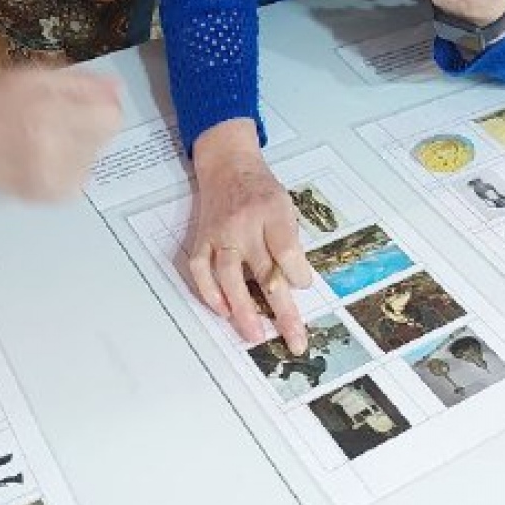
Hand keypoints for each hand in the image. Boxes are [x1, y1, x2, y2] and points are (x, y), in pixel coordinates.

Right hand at [0, 67, 121, 201]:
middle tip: (57, 118)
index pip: (110, 116)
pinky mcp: (47, 196)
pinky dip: (68, 167)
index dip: (102, 104)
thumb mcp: (30, 76)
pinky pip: (79, 178)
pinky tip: (43, 157)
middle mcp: (54, 148)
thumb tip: (116, 88)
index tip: (85, 102)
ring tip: (46, 138)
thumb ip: (76, 81)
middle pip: (105, 136)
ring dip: (79, 146)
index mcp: (49, 112)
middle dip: (88, 123)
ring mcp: (51, 177)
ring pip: (94, 157)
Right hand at [189, 119, 311, 352]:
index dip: (298, 274)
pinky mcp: (201, 238)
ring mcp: (220, 232)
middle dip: (283, 311)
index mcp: (272, 211)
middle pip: (264, 271)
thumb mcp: (286, 205)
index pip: (287, 249)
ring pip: (229, 276)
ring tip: (255, 334)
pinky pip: (201, 270)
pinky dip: (209, 293)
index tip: (303, 285)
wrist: (227, 164)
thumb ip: (289, 240)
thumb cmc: (261, 189)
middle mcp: (244, 223)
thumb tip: (294, 283)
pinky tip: (222, 311)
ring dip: (242, 309)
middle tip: (295, 340)